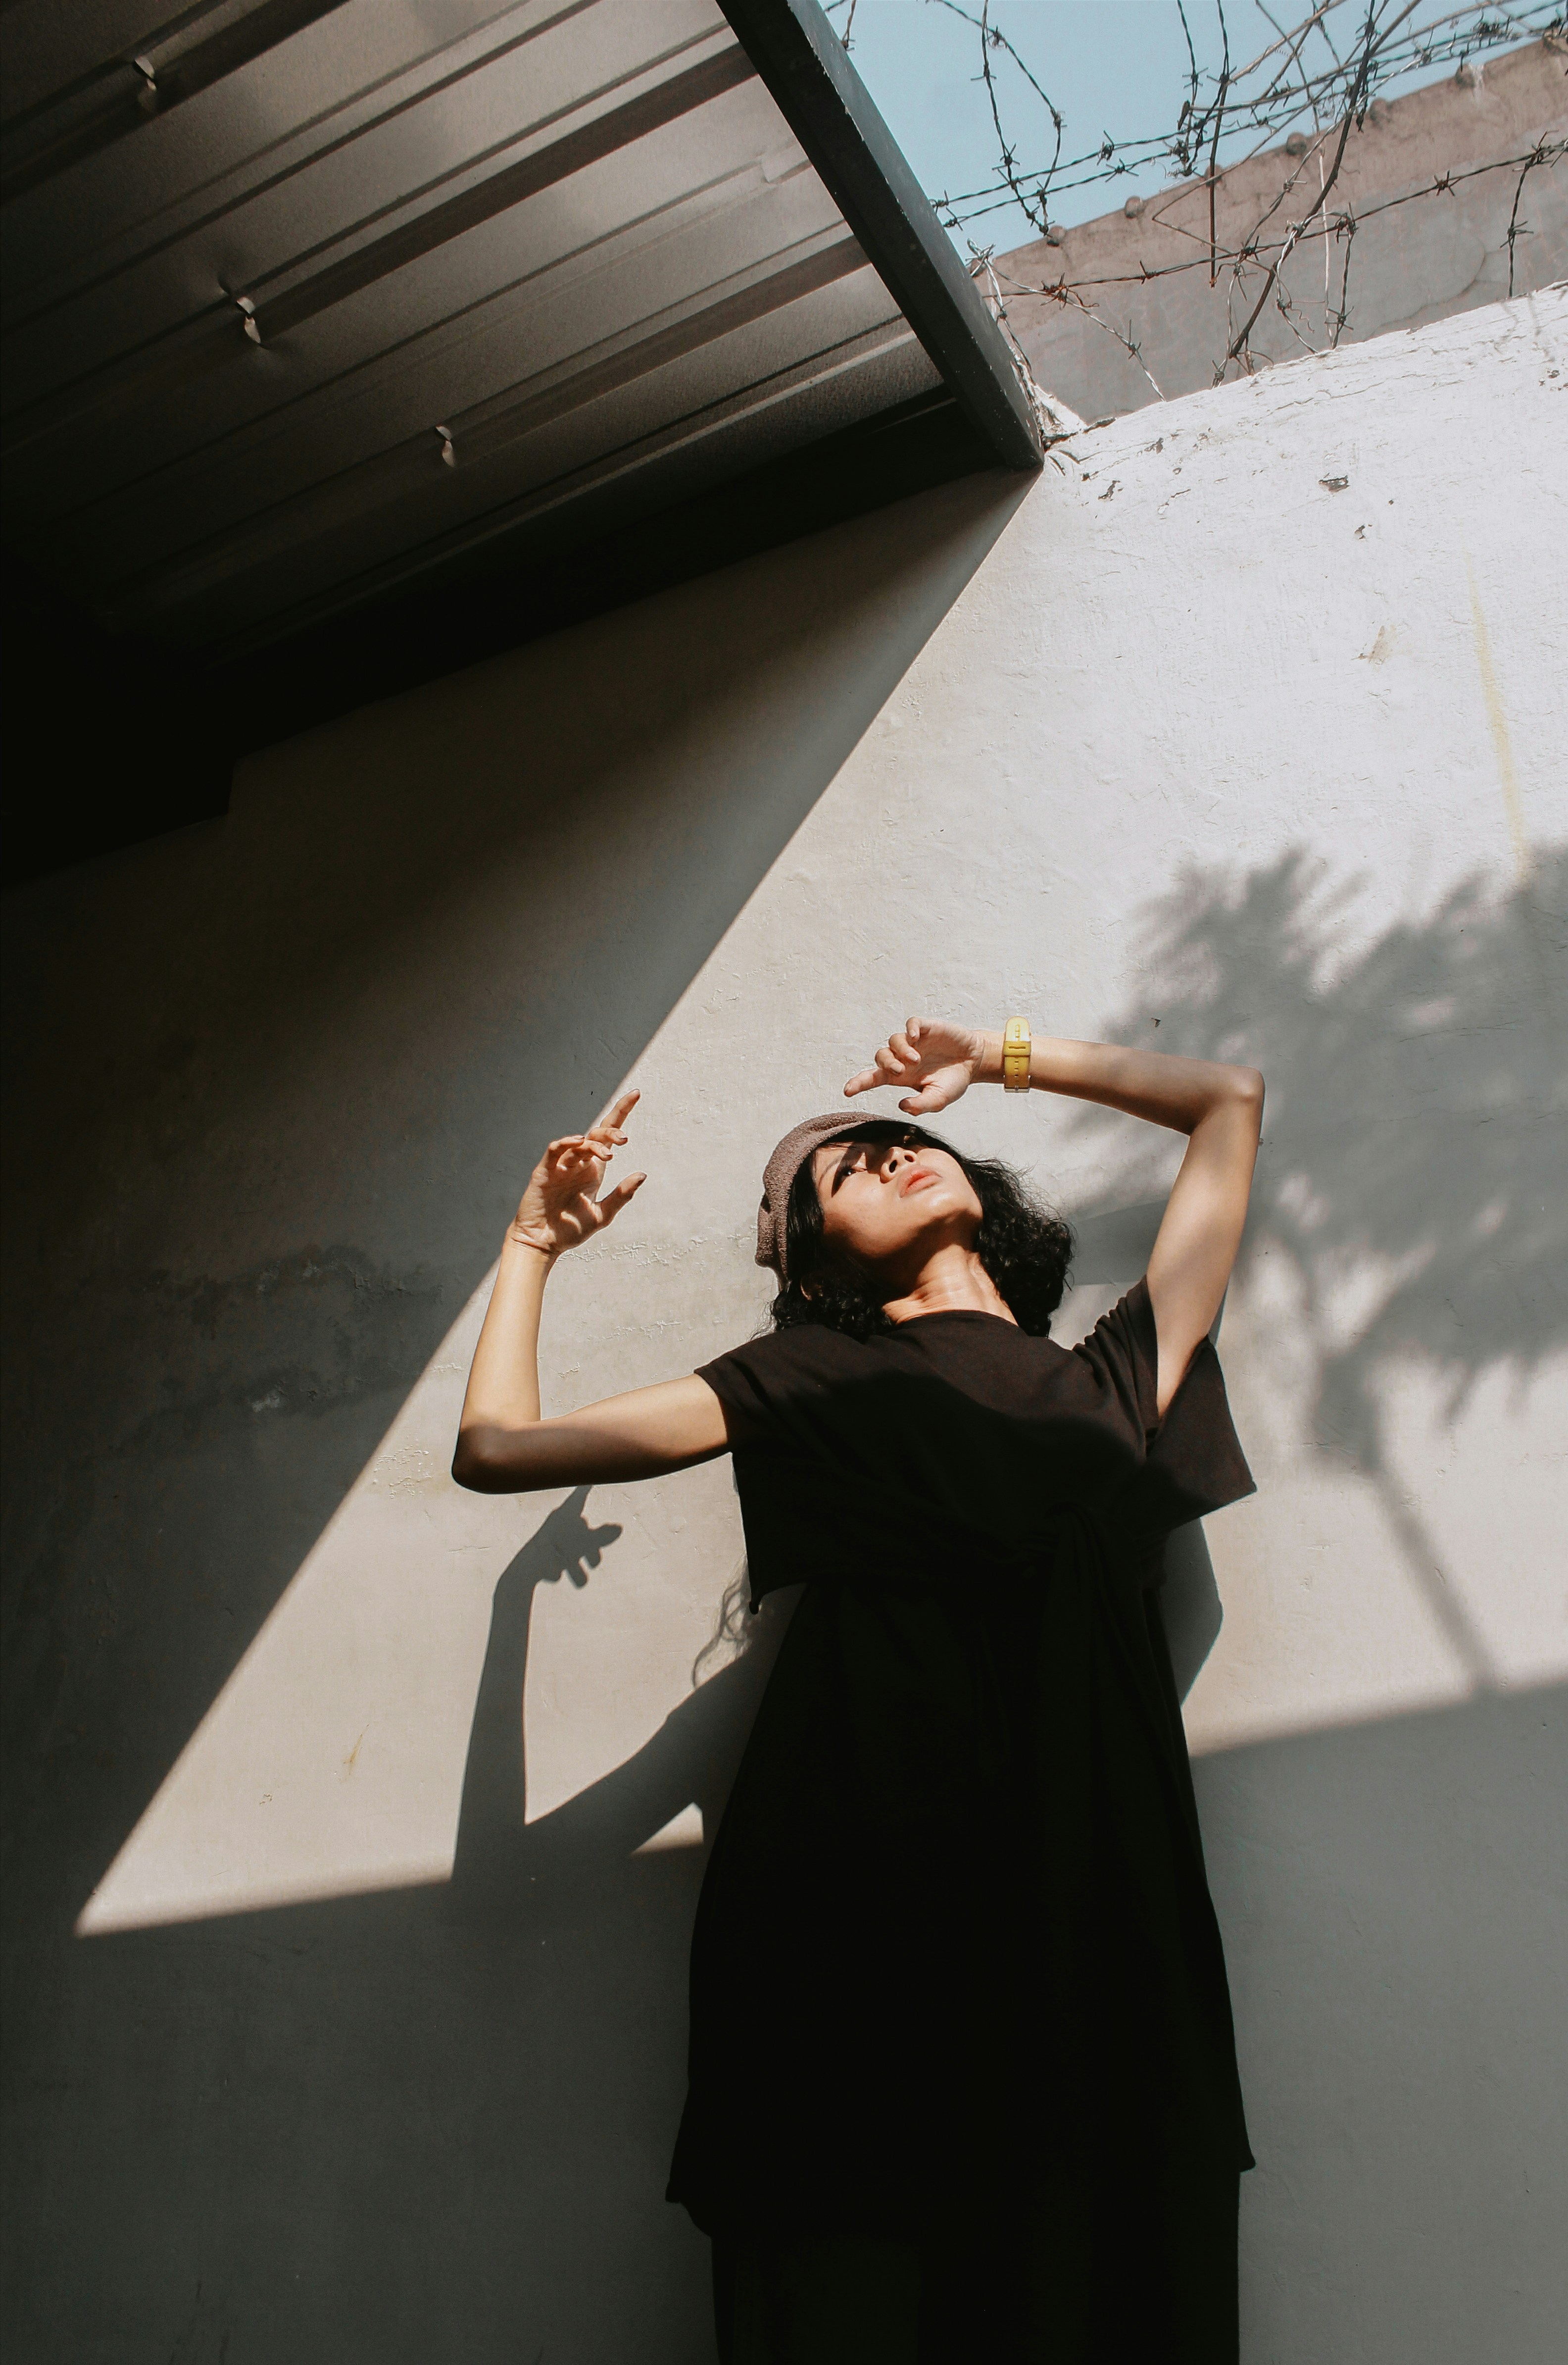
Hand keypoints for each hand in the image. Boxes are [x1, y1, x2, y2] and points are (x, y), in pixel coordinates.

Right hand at [509, 1092, 645, 1256]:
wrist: (543, 1243)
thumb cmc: (570, 1230)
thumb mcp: (602, 1214)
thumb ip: (622, 1195)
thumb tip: (642, 1174)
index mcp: (593, 1170)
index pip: (608, 1136)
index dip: (621, 1112)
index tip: (636, 1093)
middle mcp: (578, 1163)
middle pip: (596, 1135)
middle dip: (612, 1132)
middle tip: (624, 1140)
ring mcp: (561, 1165)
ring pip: (579, 1143)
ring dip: (594, 1145)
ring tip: (608, 1155)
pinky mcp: (545, 1170)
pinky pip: (555, 1150)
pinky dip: (565, 1143)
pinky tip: (577, 1141)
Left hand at [843, 1019, 986, 1114]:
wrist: (974, 1062)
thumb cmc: (953, 1082)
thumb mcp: (938, 1099)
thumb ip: (920, 1105)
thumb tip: (902, 1105)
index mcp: (900, 1076)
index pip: (873, 1078)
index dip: (859, 1083)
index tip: (847, 1091)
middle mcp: (902, 1058)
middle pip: (880, 1056)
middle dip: (886, 1063)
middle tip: (901, 1070)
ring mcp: (913, 1042)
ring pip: (893, 1040)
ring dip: (900, 1050)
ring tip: (916, 1059)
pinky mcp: (925, 1029)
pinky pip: (910, 1024)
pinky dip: (910, 1029)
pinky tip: (916, 1037)